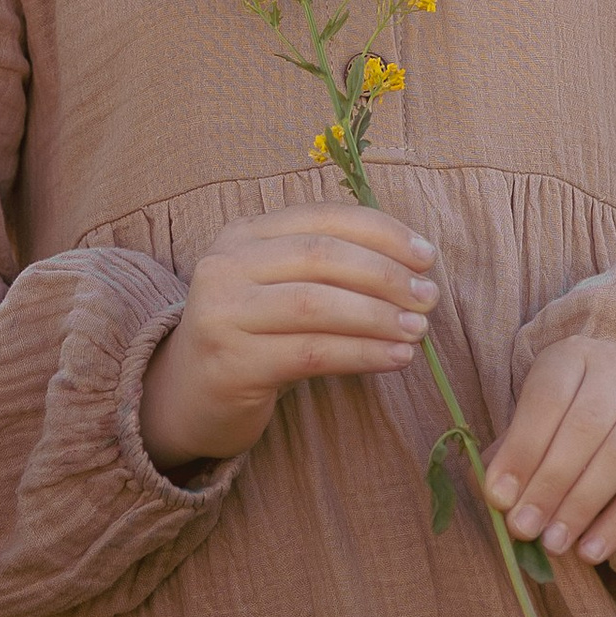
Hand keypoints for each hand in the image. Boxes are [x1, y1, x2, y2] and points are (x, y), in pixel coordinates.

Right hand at [140, 204, 438, 472]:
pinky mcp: (231, 363)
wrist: (187, 397)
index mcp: (243, 234)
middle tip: (428, 297)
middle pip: (321, 256)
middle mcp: (226, 265)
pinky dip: (362, 353)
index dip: (381, 232)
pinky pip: (311, 353)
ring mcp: (223, 314)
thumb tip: (413, 264)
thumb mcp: (279, 287)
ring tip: (418, 330)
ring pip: (316, 304)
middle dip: (385, 274)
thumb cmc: (253, 337)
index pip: (322, 219)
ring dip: (378, 316)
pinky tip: (395, 358)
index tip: (426, 256)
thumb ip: (327, 267)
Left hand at [484, 337, 615, 567]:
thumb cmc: (581, 428)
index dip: (521, 450)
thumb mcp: (543, 429)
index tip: (498, 499)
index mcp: (575, 355)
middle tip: (523, 528)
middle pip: (585, 427)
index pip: (547, 398)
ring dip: (582, 506)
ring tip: (554, 545)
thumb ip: (513, 457)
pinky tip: (592, 551)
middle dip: (549, 484)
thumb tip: (491, 496)